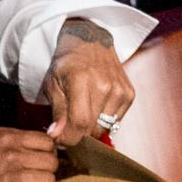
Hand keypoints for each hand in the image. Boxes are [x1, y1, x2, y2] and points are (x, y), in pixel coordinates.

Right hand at [0, 128, 64, 181]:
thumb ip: (13, 140)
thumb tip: (41, 142)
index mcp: (7, 138)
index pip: (46, 141)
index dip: (49, 150)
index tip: (46, 157)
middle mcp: (12, 156)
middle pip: (51, 161)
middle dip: (50, 168)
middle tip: (43, 173)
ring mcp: (12, 179)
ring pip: (49, 180)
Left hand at [41, 20, 134, 141]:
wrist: (91, 41)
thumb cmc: (67, 64)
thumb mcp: (53, 84)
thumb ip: (57, 112)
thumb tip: (57, 137)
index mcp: (81, 79)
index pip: (80, 122)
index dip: (69, 139)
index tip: (61, 139)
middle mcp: (104, 85)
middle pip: (92, 129)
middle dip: (78, 135)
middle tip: (68, 127)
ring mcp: (120, 90)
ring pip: (104, 129)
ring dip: (91, 129)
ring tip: (82, 114)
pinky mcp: (129, 94)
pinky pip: (116, 122)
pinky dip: (104, 121)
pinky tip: (96, 108)